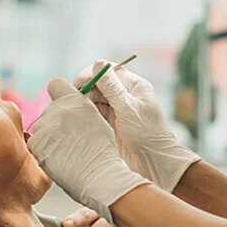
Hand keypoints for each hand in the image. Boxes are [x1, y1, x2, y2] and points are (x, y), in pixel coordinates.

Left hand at [28, 79, 149, 224]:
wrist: (98, 175)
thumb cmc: (102, 151)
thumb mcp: (97, 119)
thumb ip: (79, 108)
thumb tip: (68, 106)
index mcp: (75, 100)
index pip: (55, 84)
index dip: (59, 94)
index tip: (64, 107)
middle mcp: (57, 109)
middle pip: (48, 110)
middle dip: (56, 121)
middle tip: (71, 138)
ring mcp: (44, 126)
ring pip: (41, 127)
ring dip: (49, 136)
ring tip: (67, 151)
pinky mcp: (36, 143)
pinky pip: (35, 142)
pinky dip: (44, 150)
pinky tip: (59, 158)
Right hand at [73, 62, 200, 190]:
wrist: (155, 163)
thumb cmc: (148, 134)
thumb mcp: (128, 108)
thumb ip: (112, 87)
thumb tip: (98, 63)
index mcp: (134, 86)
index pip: (109, 71)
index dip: (91, 74)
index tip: (77, 83)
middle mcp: (125, 96)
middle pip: (99, 85)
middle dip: (85, 90)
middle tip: (71, 100)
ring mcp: (118, 110)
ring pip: (95, 100)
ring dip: (84, 103)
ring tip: (73, 110)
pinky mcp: (111, 124)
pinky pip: (95, 114)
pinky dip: (87, 115)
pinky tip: (79, 119)